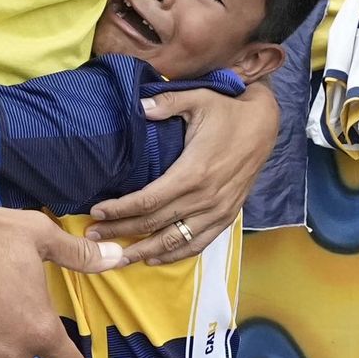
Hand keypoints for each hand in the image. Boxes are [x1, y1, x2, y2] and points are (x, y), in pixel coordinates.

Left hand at [85, 81, 278, 265]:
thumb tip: (137, 105)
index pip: (148, 201)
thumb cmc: (228, 111)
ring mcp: (217, 210)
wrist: (265, 125)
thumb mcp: (198, 99)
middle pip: (155, 224)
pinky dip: (174, 254)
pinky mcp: (227, 216)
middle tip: (93, 237)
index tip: (97, 213)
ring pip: (175, 241)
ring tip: (117, 258)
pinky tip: (154, 258)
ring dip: (144, 252)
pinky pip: (198, 244)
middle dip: (121, 232)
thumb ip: (166, 103)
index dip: (119, 210)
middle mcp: (204, 198)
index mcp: (193, 172)